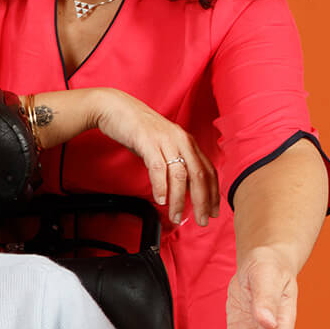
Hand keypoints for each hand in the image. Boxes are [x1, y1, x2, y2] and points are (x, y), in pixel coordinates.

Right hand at [90, 88, 218, 225]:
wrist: (115, 108)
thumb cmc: (137, 128)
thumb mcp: (162, 143)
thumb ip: (173, 160)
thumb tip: (180, 185)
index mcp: (187, 141)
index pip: (208, 171)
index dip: (213, 193)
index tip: (213, 211)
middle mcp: (181, 140)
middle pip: (199, 175)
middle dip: (203, 201)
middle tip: (203, 220)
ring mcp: (165, 140)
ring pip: (180, 175)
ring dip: (180, 199)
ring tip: (176, 215)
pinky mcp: (148, 141)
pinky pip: (158, 168)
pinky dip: (161, 187)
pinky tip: (160, 200)